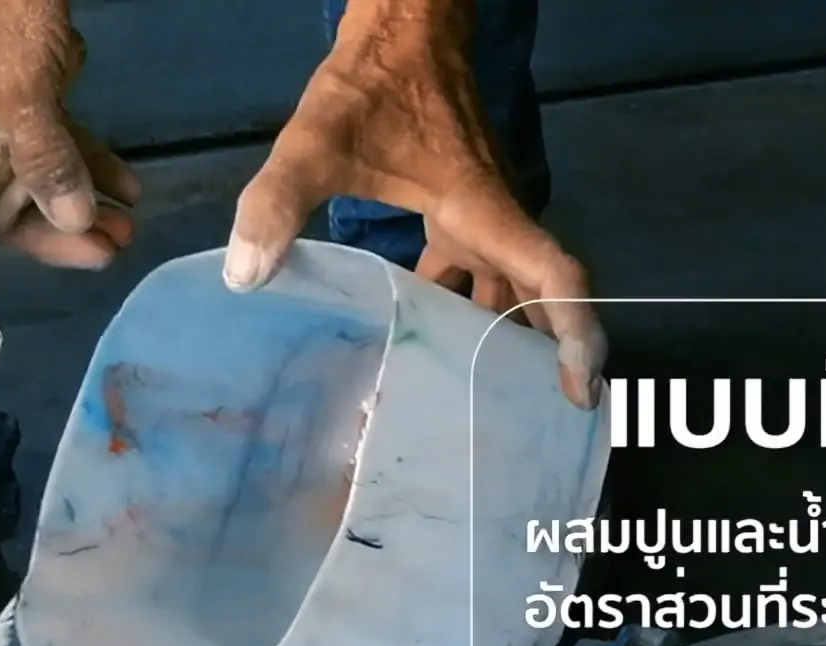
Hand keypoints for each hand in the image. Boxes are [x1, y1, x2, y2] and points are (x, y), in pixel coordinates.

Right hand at [0, 0, 141, 268]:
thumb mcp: (21, 89)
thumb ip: (44, 158)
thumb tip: (72, 222)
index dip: (16, 237)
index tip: (75, 248)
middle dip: (59, 221)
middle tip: (116, 243)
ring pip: (31, 169)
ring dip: (80, 196)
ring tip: (129, 225)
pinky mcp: (18, 83)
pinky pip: (49, 135)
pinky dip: (84, 157)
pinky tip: (126, 182)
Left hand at [224, 0, 604, 408]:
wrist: (402, 28)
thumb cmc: (373, 82)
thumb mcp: (317, 141)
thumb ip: (278, 203)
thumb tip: (246, 277)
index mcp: (482, 211)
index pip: (553, 275)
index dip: (577, 332)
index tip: (580, 387)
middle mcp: (495, 217)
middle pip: (540, 297)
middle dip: (544, 359)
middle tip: (529, 425)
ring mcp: (480, 215)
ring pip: (509, 288)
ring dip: (502, 339)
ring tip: (479, 405)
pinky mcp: (458, 210)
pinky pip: (478, 271)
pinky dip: (465, 309)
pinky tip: (428, 344)